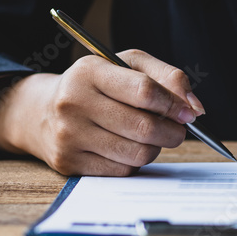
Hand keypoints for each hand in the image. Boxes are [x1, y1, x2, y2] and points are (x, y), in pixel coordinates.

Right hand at [0, 50, 204, 175]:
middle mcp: (74, 102)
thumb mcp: (127, 65)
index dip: (174, 104)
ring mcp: (69, 135)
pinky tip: (128, 148)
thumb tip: (195, 108)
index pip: (144, 91)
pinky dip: (135, 162)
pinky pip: (122, 170)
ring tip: (151, 137)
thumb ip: (167, 76)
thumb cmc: (96, 85)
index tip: (189, 113)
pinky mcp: (69, 163)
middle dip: (173, 132)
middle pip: (144, 127)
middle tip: (178, 130)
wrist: (42, 111)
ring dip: (155, 148)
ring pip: (137, 153)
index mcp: (89, 71)